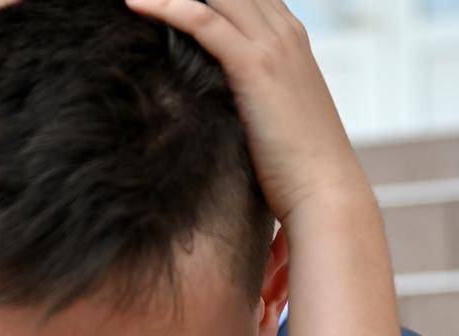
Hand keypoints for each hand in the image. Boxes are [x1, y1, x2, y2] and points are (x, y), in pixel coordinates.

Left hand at [122, 0, 370, 228]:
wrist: (325, 192)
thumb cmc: (298, 168)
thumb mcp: (275, 116)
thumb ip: (251, 92)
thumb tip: (214, 100)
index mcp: (291, 40)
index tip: (166, 1)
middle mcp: (285, 33)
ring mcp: (273, 46)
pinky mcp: (255, 66)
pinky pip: (203, 20)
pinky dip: (166, 6)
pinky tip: (133, 3)